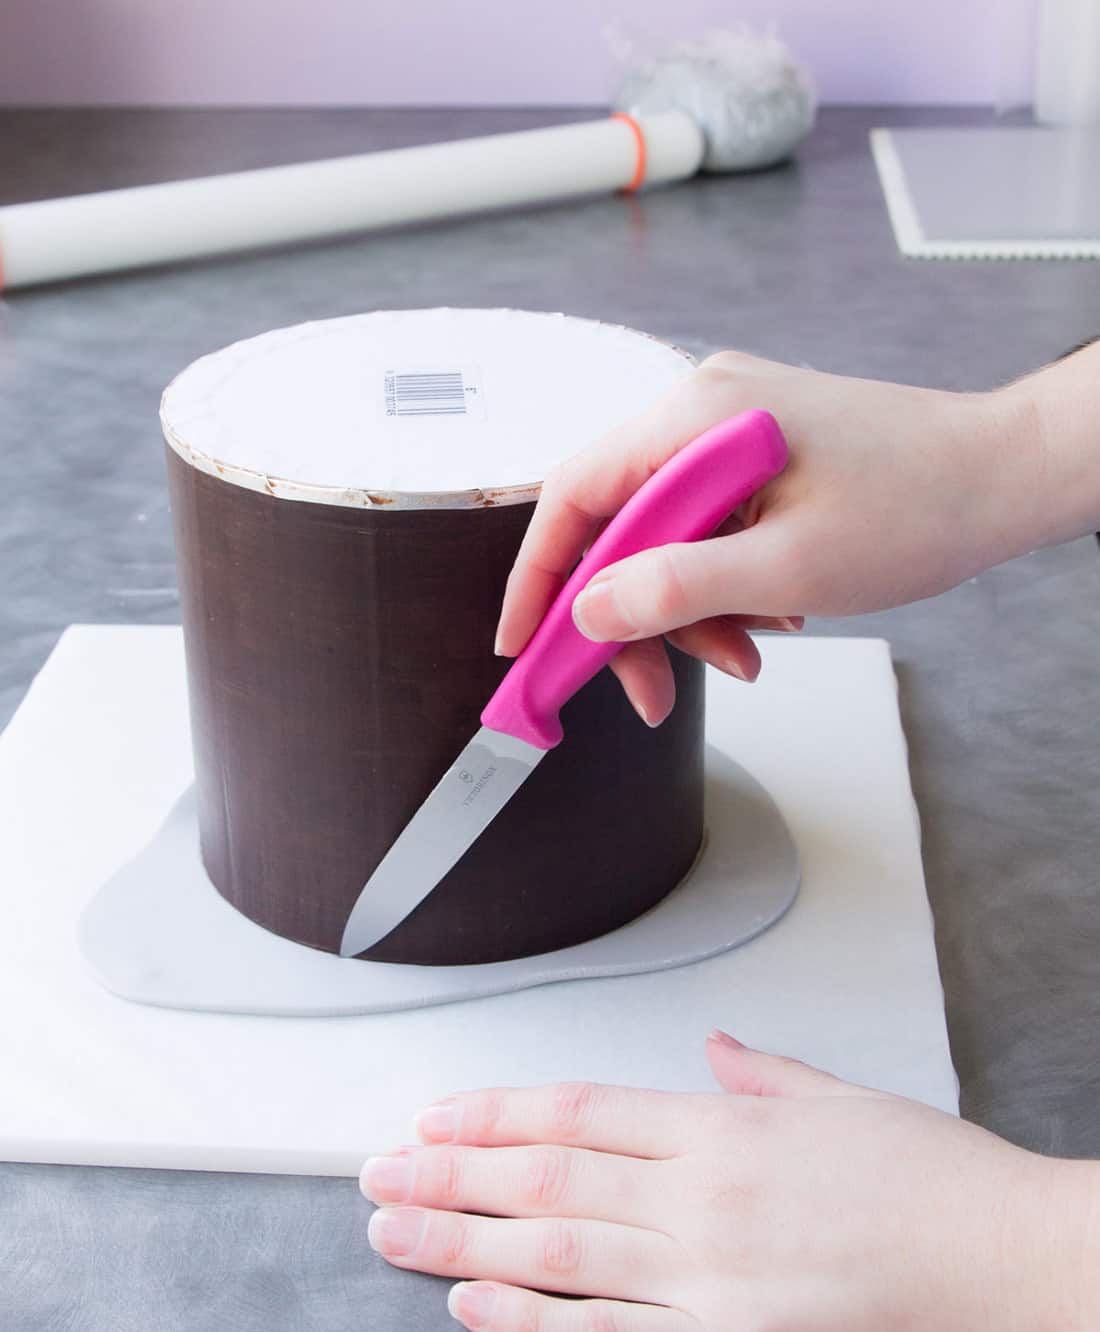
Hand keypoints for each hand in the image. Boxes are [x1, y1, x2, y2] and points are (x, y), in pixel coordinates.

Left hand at [362, 1033, 1096, 1331]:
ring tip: (388, 1230)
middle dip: (447, 1172)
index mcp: (727, 1125)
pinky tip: (471, 1306)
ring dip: (457, 1236)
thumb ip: (768, 1078)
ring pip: (553, 1244)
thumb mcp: (853, 1104)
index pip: (577, 1110)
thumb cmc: (951, 1187)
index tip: (432, 1118)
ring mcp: (713, 1268)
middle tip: (374, 1174)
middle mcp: (702, 1188)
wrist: (1032, 1263)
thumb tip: (717, 1051)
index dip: (492, 1114)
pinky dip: (529, 1319)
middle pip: (543, 1172)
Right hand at [495, 352, 1037, 726]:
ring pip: (663, 538)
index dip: (539, 578)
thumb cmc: (919, 506)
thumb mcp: (786, 569)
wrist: (1004, 477)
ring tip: (745, 656)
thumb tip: (588, 614)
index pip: (574, 495)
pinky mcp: (756, 458)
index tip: (522, 646)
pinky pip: (707, 530)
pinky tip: (770, 618)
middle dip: (632, 618)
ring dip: (688, 612)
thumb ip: (675, 589)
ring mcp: (730, 431)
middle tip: (647, 691)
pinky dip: (722, 586)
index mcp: (696, 416)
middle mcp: (702, 411)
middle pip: (617, 526)